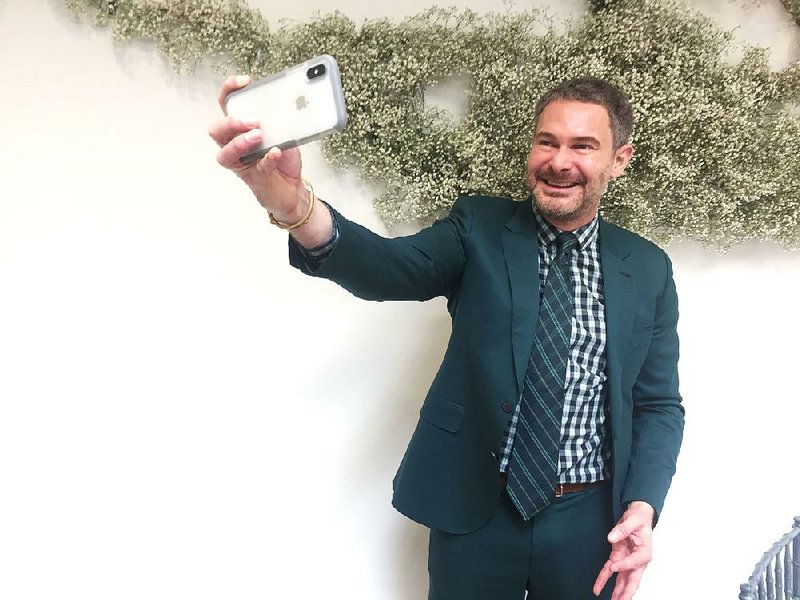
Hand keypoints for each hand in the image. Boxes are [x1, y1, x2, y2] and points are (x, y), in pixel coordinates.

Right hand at [208, 75, 307, 223]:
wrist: (293, 187)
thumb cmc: (282, 158)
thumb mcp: (283, 132)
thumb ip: (279, 120)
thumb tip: (287, 105)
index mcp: (240, 128)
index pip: (226, 105)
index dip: (229, 91)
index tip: (243, 82)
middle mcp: (235, 145)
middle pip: (217, 130)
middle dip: (232, 122)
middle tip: (252, 120)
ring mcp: (242, 163)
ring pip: (226, 154)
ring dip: (240, 142)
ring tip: (258, 136)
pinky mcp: (255, 179)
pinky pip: (257, 169)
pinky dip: (267, 159)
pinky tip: (276, 153)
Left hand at [593, 501, 653, 599]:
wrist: (637, 516)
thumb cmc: (639, 519)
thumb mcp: (633, 520)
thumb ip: (623, 529)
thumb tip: (611, 537)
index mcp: (644, 553)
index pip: (634, 562)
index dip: (624, 566)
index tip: (613, 567)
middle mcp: (637, 560)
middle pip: (632, 579)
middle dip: (626, 592)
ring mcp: (627, 560)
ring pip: (622, 580)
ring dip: (616, 592)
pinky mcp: (618, 557)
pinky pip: (610, 571)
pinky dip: (603, 579)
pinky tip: (598, 588)